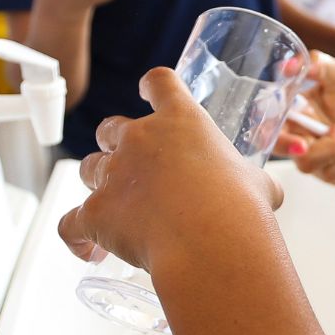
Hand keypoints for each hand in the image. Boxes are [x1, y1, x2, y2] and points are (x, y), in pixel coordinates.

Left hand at [59, 67, 281, 271]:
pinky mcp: (95, 213)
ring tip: (114, 209)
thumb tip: (263, 193)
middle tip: (131, 166)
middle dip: (116, 144)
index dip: (151, 87)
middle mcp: (140, 139)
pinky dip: (77, 237)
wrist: (211, 243)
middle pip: (111, 128)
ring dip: (99, 185)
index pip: (159, 83)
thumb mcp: (258, 184)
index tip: (147, 90)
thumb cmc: (240, 209)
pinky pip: (71, 223)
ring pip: (89, 169)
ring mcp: (113, 174)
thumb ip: (253, 180)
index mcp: (182, 121)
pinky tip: (90, 251)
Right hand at [275, 54, 334, 186]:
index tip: (303, 144)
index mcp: (292, 117)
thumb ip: (316, 65)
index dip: (283, 143)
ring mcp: (316, 161)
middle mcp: (299, 141)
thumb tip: (291, 66)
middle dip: (329, 149)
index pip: (271, 136)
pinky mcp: (333, 174)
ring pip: (325, 172)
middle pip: (302, 161)